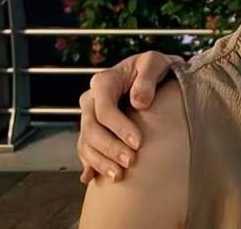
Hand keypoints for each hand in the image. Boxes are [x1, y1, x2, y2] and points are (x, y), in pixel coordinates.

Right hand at [77, 50, 183, 182]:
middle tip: (131, 162)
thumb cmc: (155, 67)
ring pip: (86, 142)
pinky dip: (89, 163)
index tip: (138, 142)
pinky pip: (85, 149)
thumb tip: (139, 102)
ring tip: (119, 175)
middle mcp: (91, 99)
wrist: (153, 74)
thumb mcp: (155, 62)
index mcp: (104, 81)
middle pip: (92, 129)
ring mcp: (89, 116)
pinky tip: (91, 178)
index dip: (118, 128)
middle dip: (110, 148)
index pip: (104, 109)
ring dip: (100, 161)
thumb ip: (147, 77)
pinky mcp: (93, 129)